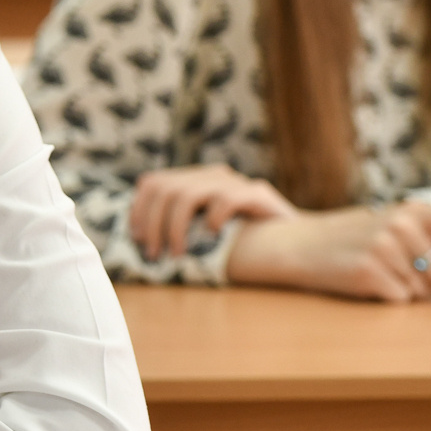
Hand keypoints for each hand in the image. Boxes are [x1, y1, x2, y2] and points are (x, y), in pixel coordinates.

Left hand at [129, 164, 297, 259]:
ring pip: (187, 194)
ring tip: (177, 253)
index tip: (136, 239)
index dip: (138, 209)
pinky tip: (212, 235)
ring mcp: (234, 183)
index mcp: (195, 180)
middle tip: (154, 254)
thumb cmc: (243, 240)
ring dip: (175, 228)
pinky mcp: (257, 194)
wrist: (295, 240)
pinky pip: (225, 199)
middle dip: (152, 223)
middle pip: (164, 188)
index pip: (152, 182)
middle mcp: (212, 176)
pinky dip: (213, 218)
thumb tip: (138, 242)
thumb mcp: (203, 230)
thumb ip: (177, 226)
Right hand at [226, 202, 430, 301]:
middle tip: (399, 275)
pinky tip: (363, 284)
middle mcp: (399, 225)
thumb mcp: (387, 226)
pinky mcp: (369, 273)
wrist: (292, 245)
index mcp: (407, 210)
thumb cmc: (344, 237)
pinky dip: (385, 298)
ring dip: (404, 291)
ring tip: (374, 274)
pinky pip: (399, 300)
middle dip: (430, 284)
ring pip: (422, 291)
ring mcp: (384, 249)